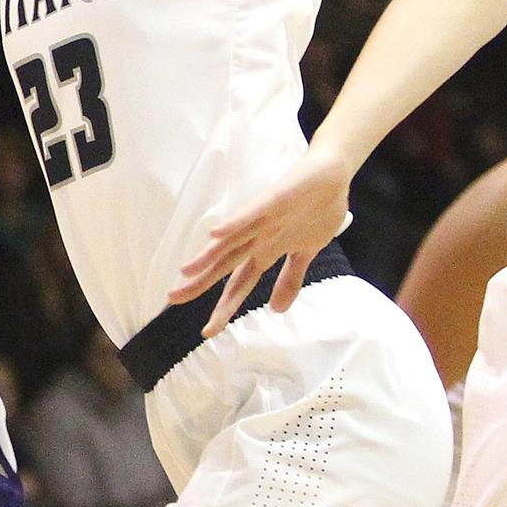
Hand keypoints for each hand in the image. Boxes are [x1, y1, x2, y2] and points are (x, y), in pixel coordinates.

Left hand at [170, 140, 354, 333]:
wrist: (332, 175)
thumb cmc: (316, 210)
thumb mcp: (306, 254)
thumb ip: (289, 280)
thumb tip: (276, 310)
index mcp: (265, 252)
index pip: (240, 284)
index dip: (224, 307)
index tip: (208, 332)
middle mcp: (258, 238)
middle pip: (225, 264)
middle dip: (201, 283)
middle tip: (173, 298)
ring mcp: (263, 219)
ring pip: (231, 240)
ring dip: (209, 255)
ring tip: (185, 271)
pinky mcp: (272, 201)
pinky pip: (250, 214)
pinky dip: (234, 223)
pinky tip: (216, 232)